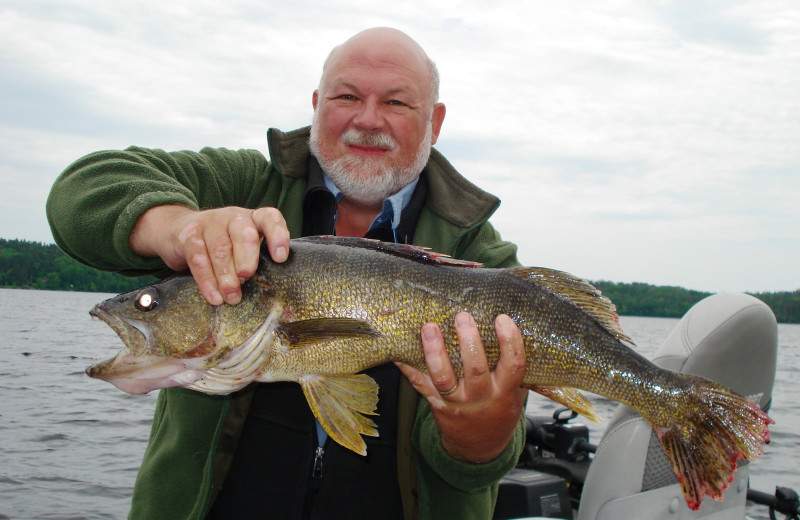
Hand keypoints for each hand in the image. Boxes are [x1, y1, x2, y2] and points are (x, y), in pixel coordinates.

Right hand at [129, 205, 289, 304]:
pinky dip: (207, 280)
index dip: (278, 235)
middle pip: (244, 234)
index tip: (280, 258)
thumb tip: (268, 290)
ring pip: (220, 249)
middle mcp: (234, 217)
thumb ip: (257, 260)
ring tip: (231, 297)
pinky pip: (199, 258)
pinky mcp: (189, 235)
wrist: (177, 229)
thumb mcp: (243, 246)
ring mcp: (211, 223)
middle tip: (246, 276)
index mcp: (254, 219)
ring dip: (226, 276)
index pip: (270, 218)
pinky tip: (214, 297)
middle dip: (247, 257)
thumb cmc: (223, 244)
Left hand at [396, 312, 527, 462]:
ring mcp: (457, 402)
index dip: (510, 342)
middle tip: (462, 317)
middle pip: (475, 369)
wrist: (480, 448)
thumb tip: (513, 326)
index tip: (502, 319)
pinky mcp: (436, 404)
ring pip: (444, 378)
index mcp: (504, 391)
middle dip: (469, 341)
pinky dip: (408, 368)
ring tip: (430, 327)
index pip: (512, 365)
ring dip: (435, 352)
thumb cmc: (499, 409)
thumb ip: (514, 368)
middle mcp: (480, 398)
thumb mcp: (514, 393)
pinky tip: (399, 352)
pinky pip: (420, 385)